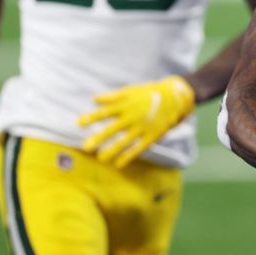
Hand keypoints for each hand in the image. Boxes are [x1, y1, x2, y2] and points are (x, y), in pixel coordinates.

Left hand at [79, 75, 194, 167]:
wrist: (176, 96)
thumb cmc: (149, 92)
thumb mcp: (131, 90)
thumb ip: (112, 97)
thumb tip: (94, 99)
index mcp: (127, 104)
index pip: (106, 111)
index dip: (92, 117)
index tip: (79, 123)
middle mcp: (133, 116)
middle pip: (113, 128)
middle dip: (100, 138)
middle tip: (86, 147)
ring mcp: (143, 126)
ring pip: (125, 140)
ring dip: (112, 150)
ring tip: (100, 158)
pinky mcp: (152, 135)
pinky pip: (138, 147)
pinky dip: (128, 156)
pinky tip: (118, 164)